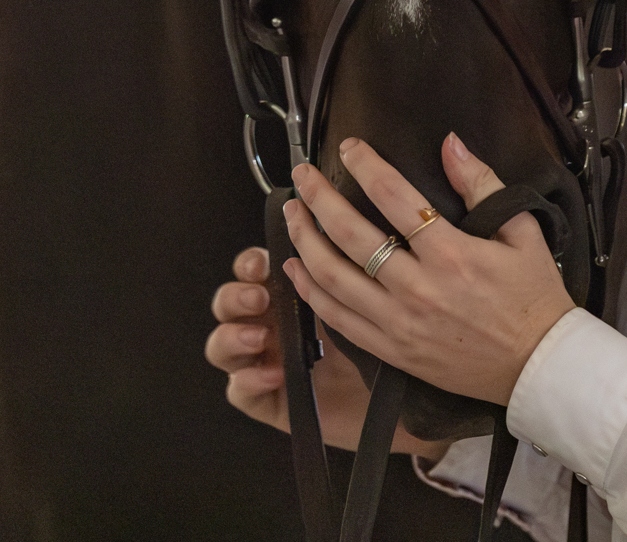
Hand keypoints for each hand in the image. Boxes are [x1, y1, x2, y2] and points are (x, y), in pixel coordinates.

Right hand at [203, 246, 450, 457]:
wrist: (404, 403)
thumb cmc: (392, 342)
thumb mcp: (373, 299)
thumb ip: (352, 268)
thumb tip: (346, 224)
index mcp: (289, 295)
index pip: (253, 270)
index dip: (251, 262)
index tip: (266, 261)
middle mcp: (272, 325)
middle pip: (230, 301)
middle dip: (236, 294)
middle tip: (259, 297)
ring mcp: (266, 363)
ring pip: (222, 344)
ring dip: (232, 335)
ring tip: (259, 337)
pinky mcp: (269, 402)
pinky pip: (240, 392)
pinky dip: (248, 381)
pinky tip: (275, 374)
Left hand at [281, 134, 575, 408]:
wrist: (538, 368)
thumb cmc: (534, 298)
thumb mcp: (522, 232)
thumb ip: (483, 184)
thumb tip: (450, 144)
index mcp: (452, 254)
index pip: (395, 197)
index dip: (366, 167)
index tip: (349, 147)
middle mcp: (419, 288)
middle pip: (351, 236)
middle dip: (319, 199)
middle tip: (302, 176)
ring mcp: (400, 323)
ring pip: (334, 278)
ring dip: (305, 241)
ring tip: (292, 214)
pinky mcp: (392, 351)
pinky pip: (338, 320)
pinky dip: (311, 292)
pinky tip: (295, 268)